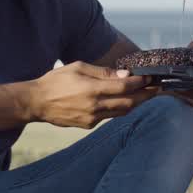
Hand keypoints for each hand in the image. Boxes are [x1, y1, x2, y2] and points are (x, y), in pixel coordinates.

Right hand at [29, 61, 155, 127]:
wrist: (36, 103)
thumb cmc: (56, 81)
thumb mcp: (78, 67)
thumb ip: (102, 72)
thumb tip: (124, 74)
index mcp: (92, 90)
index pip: (124, 87)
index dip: (140, 82)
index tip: (150, 77)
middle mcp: (95, 106)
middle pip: (129, 103)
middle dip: (145, 95)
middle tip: (156, 88)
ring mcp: (92, 118)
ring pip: (122, 112)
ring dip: (136, 104)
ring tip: (146, 95)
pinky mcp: (89, 125)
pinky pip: (110, 117)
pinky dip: (120, 109)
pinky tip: (125, 102)